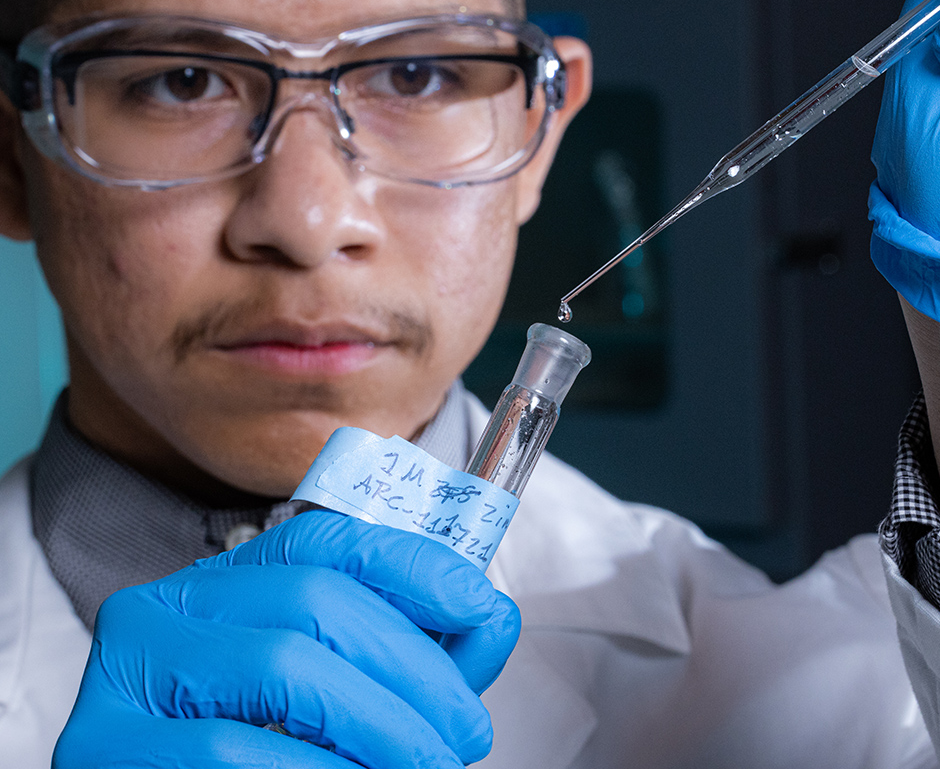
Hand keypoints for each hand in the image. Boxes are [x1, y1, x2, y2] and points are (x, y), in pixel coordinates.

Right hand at [53, 510, 520, 767]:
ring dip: (382, 723)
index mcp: (220, 582)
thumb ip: (401, 649)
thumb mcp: (329, 685)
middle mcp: (163, 611)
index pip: (325, 541)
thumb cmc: (262, 753)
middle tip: (465, 729)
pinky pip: (234, 751)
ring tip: (427, 763)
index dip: (413, 565)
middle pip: (315, 601)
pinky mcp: (103, 750)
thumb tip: (488, 621)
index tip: (482, 609)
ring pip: (284, 667)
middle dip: (414, 666)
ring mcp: (123, 678)